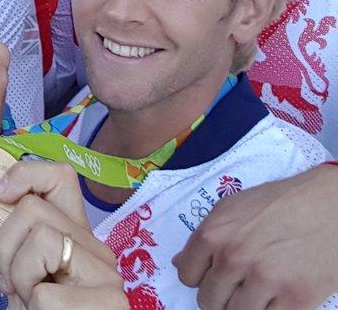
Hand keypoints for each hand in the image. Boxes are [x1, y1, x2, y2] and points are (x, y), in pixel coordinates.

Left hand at [0, 160, 127, 309]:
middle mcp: (99, 252)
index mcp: (78, 239)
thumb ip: (23, 240)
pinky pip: (44, 293)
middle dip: (5, 247)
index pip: (60, 176)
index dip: (24, 174)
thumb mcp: (27, 274)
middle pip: (33, 209)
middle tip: (14, 285)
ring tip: (31, 305)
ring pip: (39, 238)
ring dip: (18, 277)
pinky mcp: (108, 305)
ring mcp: (108, 278)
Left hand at [173, 163, 337, 308]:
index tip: (210, 277)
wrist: (329, 206)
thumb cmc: (280, 203)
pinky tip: (276, 298)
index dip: (198, 279)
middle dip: (220, 297)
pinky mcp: (296, 299)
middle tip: (236, 287)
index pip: (186, 275)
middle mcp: (234, 259)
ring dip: (243, 306)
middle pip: (209, 301)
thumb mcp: (232, 208)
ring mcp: (265, 280)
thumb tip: (180, 264)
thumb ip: (206, 237)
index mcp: (214, 234)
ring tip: (256, 292)